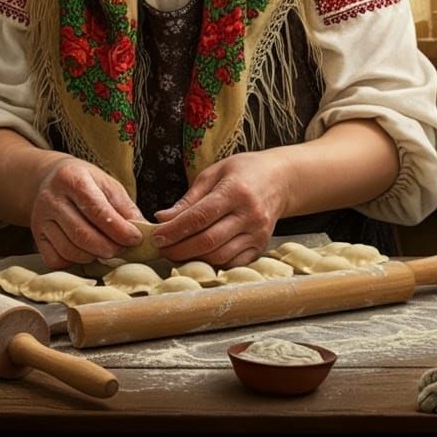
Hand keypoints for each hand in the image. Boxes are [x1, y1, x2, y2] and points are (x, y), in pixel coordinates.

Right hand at [30, 156, 144, 269]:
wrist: (50, 179)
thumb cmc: (85, 182)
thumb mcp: (107, 184)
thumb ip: (125, 207)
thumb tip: (144, 231)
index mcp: (72, 179)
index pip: (97, 210)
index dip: (119, 229)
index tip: (135, 239)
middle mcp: (52, 199)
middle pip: (82, 234)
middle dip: (108, 248)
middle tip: (124, 250)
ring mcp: (40, 219)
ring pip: (69, 250)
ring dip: (94, 257)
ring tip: (108, 251)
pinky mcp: (36, 237)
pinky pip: (56, 260)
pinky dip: (75, 263)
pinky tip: (87, 253)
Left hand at [152, 152, 290, 267]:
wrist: (281, 180)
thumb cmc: (243, 172)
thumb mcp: (214, 173)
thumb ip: (189, 199)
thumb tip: (162, 218)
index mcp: (236, 191)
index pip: (200, 216)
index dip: (175, 230)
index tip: (156, 236)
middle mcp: (249, 214)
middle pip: (208, 240)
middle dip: (179, 249)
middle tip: (161, 249)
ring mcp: (257, 233)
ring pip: (220, 256)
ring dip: (193, 259)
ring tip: (176, 252)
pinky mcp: (261, 246)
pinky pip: (233, 263)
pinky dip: (213, 263)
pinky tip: (199, 256)